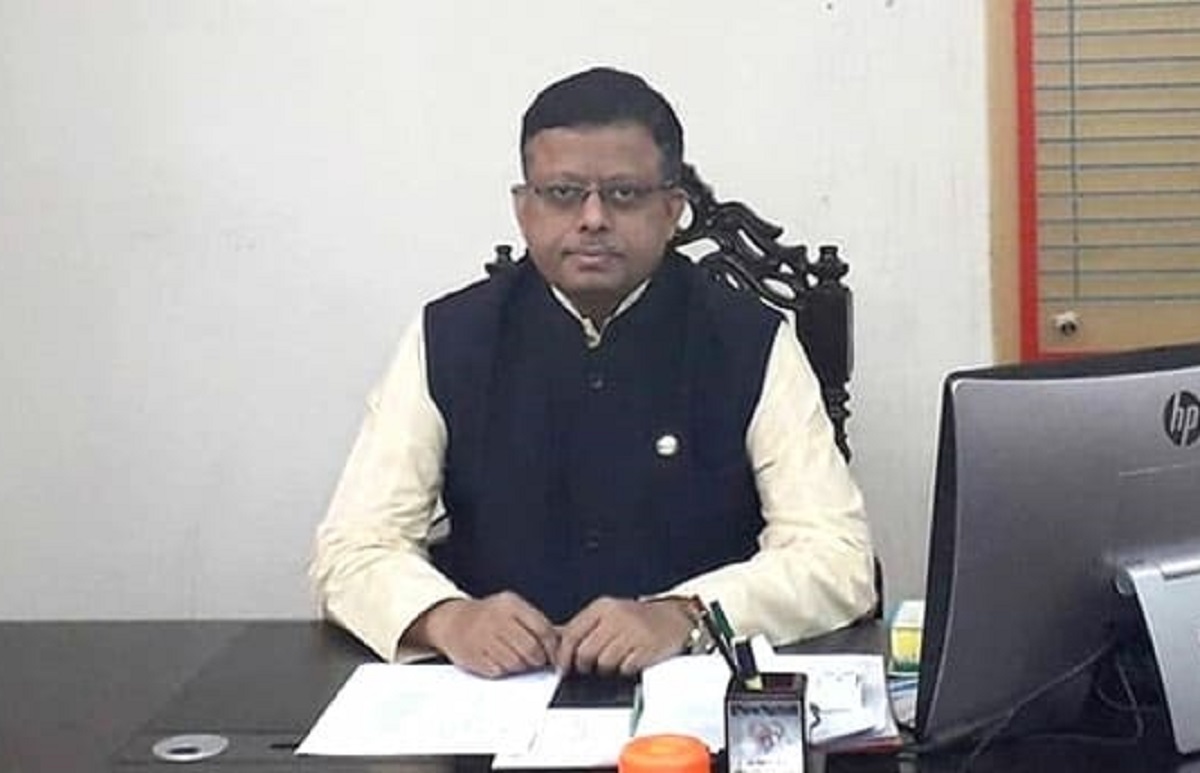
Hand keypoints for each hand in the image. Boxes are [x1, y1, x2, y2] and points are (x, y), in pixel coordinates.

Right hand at [405, 592, 558, 677]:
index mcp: (511, 605)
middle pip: (531, 649)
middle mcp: (497, 620)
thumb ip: (535, 622)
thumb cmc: (488, 616)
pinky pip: (499, 670)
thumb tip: (564, 639)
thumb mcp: (512, 608)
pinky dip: (503, 670)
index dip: (552, 647)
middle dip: (537, 659)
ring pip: (516, 663)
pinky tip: (499, 661)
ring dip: (520, 666)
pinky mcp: (474, 656)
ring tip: (516, 659)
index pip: (543, 630)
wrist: (452, 620)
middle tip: (535, 661)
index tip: (554, 656)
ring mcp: (484, 638)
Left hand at [556, 597, 692, 675]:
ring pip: (604, 664)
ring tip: (616, 661)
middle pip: (585, 653)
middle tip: (591, 668)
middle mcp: (616, 616)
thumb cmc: (639, 620)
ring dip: (606, 670)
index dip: (564, 655)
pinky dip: (625, 671)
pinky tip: (631, 661)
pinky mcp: (646, 648)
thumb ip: (584, 627)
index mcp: (603, 607)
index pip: (572, 633)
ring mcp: (632, 632)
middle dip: (585, 666)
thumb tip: (555, 642)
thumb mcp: (609, 614)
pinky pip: (624, 669)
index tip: (563, 667)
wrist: (676, 620)